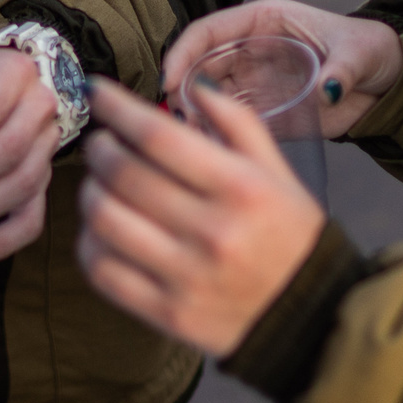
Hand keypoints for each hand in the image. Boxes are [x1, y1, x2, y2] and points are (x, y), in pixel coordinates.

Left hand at [79, 79, 324, 355]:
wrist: (312, 318)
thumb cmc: (292, 236)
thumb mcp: (278, 172)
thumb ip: (237, 121)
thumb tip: (191, 85)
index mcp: (241, 189)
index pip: (158, 136)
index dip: (117, 108)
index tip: (97, 91)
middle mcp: (213, 232)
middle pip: (123, 174)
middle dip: (100, 148)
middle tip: (101, 142)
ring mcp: (187, 277)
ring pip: (105, 220)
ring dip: (89, 192)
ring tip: (99, 184)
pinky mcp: (168, 315)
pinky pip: (103, 272)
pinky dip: (90, 243)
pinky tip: (101, 230)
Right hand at [162, 0, 402, 141]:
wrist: (385, 81)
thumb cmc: (369, 51)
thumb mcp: (358, 54)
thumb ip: (342, 70)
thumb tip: (328, 90)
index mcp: (263, 22)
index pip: (209, 31)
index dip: (184, 52)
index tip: (169, 78)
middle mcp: (250, 49)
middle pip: (200, 66)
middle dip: (182, 90)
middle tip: (176, 119)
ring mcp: (253, 79)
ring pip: (208, 96)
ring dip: (194, 115)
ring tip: (189, 138)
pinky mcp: (263, 107)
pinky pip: (229, 120)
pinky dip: (215, 133)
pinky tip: (209, 149)